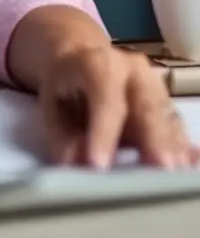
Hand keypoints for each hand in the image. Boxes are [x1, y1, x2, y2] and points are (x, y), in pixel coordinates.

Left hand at [39, 43, 199, 168]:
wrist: (81, 58)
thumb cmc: (66, 87)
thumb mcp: (52, 105)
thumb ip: (62, 135)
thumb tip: (76, 162)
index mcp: (98, 64)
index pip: (105, 97)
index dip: (103, 131)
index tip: (99, 164)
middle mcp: (133, 71)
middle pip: (147, 105)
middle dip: (154, 139)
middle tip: (159, 170)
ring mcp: (155, 86)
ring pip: (167, 118)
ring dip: (170, 148)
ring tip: (171, 178)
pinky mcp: (167, 104)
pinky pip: (176, 127)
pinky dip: (180, 147)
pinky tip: (186, 164)